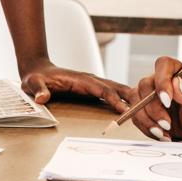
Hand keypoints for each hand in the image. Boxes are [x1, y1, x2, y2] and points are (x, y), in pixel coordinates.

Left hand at [21, 62, 136, 112]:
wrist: (36, 70)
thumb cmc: (35, 77)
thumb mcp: (33, 83)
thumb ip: (39, 90)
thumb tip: (43, 98)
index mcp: (80, 79)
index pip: (101, 89)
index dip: (114, 99)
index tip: (124, 109)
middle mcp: (90, 80)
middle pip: (116, 87)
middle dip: (131, 97)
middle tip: (147, 109)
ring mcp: (93, 84)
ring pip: (118, 89)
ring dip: (132, 98)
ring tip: (148, 109)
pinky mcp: (93, 89)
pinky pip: (112, 94)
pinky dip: (125, 100)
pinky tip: (135, 109)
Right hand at [130, 56, 181, 140]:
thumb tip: (177, 83)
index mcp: (179, 71)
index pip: (163, 65)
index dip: (162, 82)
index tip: (168, 102)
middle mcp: (162, 79)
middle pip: (144, 85)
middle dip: (153, 108)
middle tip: (167, 123)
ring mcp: (151, 93)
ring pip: (136, 100)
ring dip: (147, 120)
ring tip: (164, 131)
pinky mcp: (145, 107)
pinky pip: (136, 115)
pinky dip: (145, 127)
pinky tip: (160, 133)